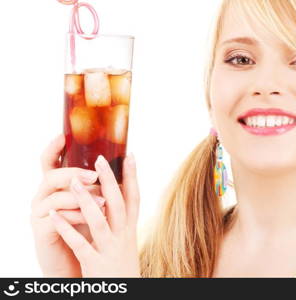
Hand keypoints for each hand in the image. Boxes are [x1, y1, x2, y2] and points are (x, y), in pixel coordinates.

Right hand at [31, 134, 105, 276]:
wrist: (76, 260)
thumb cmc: (88, 228)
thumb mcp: (96, 203)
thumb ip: (102, 183)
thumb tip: (127, 158)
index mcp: (58, 185)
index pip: (50, 160)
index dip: (54, 147)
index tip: (64, 135)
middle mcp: (45, 195)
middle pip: (53, 175)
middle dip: (75, 173)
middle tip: (96, 175)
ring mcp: (41, 213)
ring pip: (54, 197)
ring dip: (80, 197)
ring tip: (102, 201)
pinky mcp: (42, 231)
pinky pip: (56, 220)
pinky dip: (75, 217)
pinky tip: (89, 218)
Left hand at [49, 153, 140, 276]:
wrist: (124, 294)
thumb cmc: (121, 267)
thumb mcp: (126, 242)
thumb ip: (120, 222)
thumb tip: (109, 199)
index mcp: (130, 230)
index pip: (134, 199)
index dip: (133, 177)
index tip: (131, 156)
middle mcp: (123, 237)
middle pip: (118, 204)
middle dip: (109, 180)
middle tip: (100, 158)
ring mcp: (110, 250)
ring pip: (99, 221)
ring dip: (85, 200)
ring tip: (72, 182)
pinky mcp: (95, 264)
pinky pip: (79, 244)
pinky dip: (67, 229)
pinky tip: (54, 217)